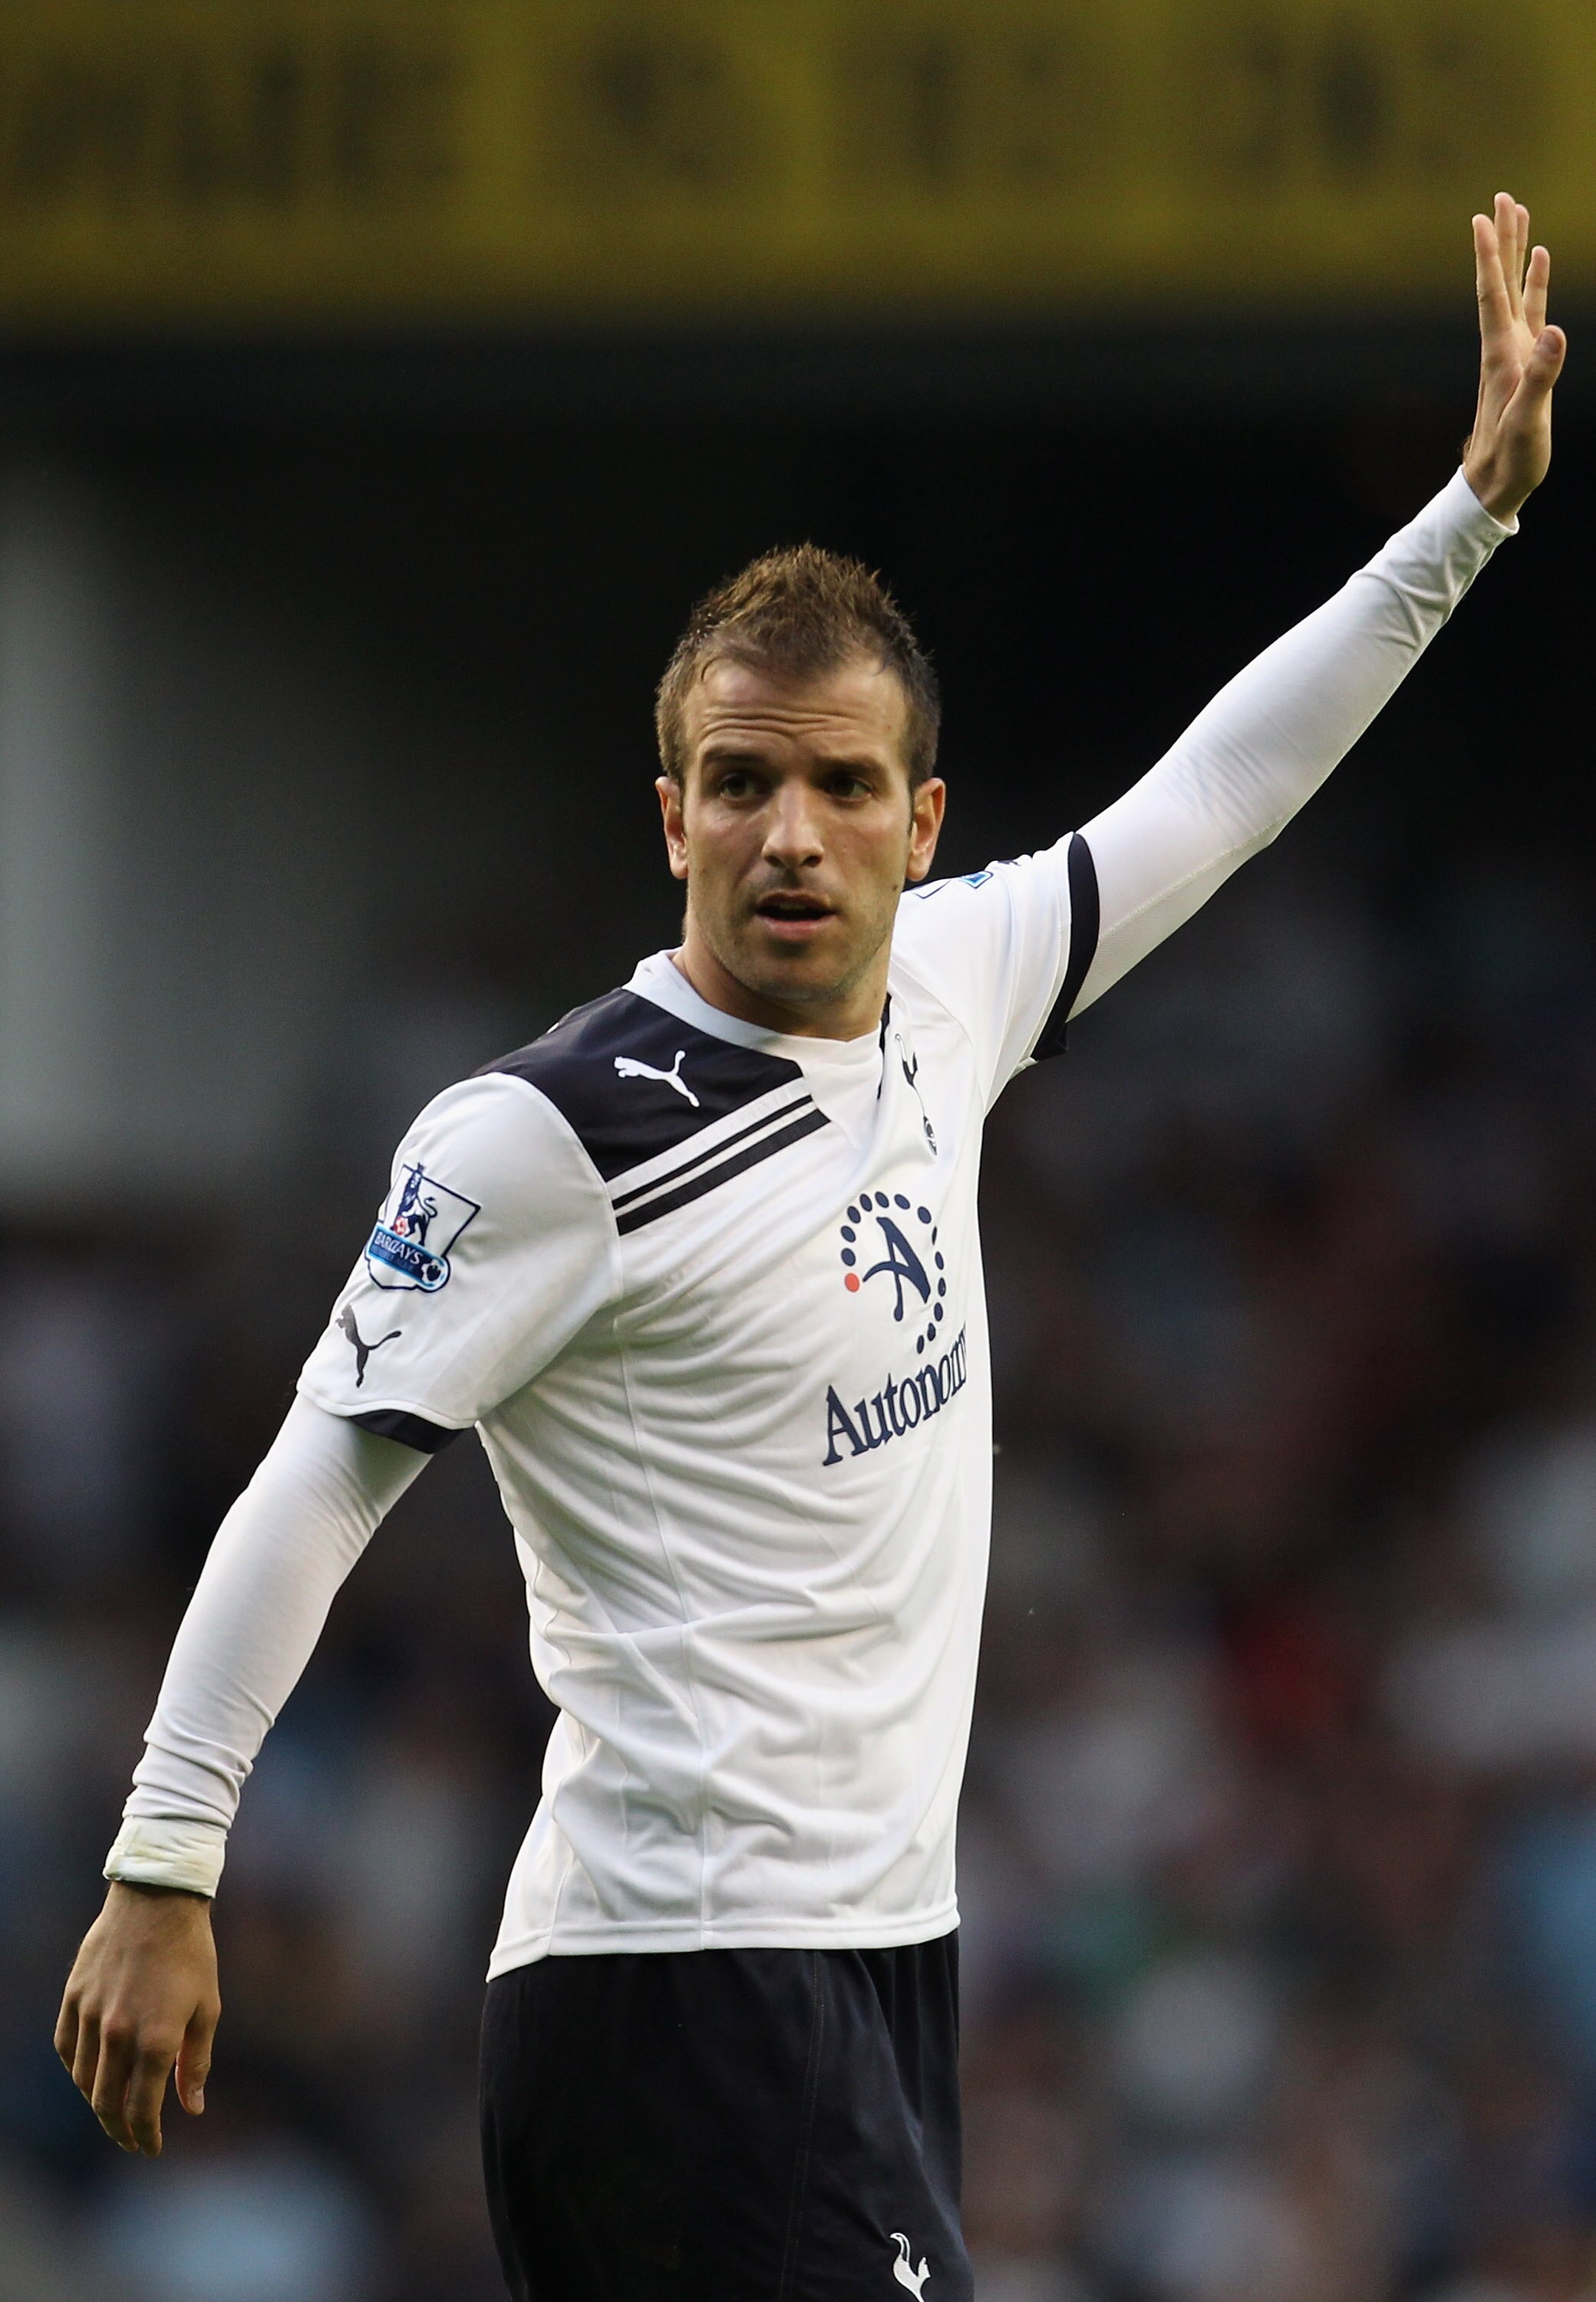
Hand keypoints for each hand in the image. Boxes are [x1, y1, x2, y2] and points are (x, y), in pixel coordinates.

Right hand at [55, 1882, 219, 2157]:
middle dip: (119, 2131)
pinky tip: (92, 2073)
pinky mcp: (73, 1999)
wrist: (157, 1899)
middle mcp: (118, 2033)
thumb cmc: (191, 1953)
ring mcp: (90, 2016)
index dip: (146, 2137)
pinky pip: (66, 2050)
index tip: (152, 2149)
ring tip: (115, 2109)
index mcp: (157, 2039)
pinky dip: (77, 2070)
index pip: (142, 2110)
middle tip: (132, 2141)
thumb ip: (196, 2062)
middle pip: (106, 2104)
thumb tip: (192, 2109)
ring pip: (83, 2081)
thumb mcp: (207, 2008)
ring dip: (97, 2103)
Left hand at [1462, 191, 1566, 523]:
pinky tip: (1539, 262)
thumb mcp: (1528, 420)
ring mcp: (1514, 350)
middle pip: (1500, 281)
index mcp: (1501, 355)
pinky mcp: (1525, 361)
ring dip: (1516, 252)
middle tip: (1503, 197)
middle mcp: (1503, 345)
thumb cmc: (1510, 458)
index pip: (1491, 295)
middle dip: (1503, 239)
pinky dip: (1533, 283)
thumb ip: (1542, 377)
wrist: (1494, 484)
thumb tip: (1554, 333)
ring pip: (1513, 289)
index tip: (1483, 217)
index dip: (1488, 256)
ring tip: (1519, 214)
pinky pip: (1529, 310)